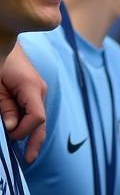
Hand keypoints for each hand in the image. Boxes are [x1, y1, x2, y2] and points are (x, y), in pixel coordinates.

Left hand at [0, 44, 45, 161]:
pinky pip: (32, 111)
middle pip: (41, 121)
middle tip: (29, 161)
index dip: (25, 132)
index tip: (9, 138)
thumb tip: (13, 129)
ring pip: (38, 118)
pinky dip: (27, 124)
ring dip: (30, 133)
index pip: (37, 117)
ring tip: (26, 152)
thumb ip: (5, 107)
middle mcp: (39, 90)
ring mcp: (37, 90)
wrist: (0, 34)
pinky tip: (21, 135)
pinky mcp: (30, 90)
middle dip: (35, 142)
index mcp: (31, 88)